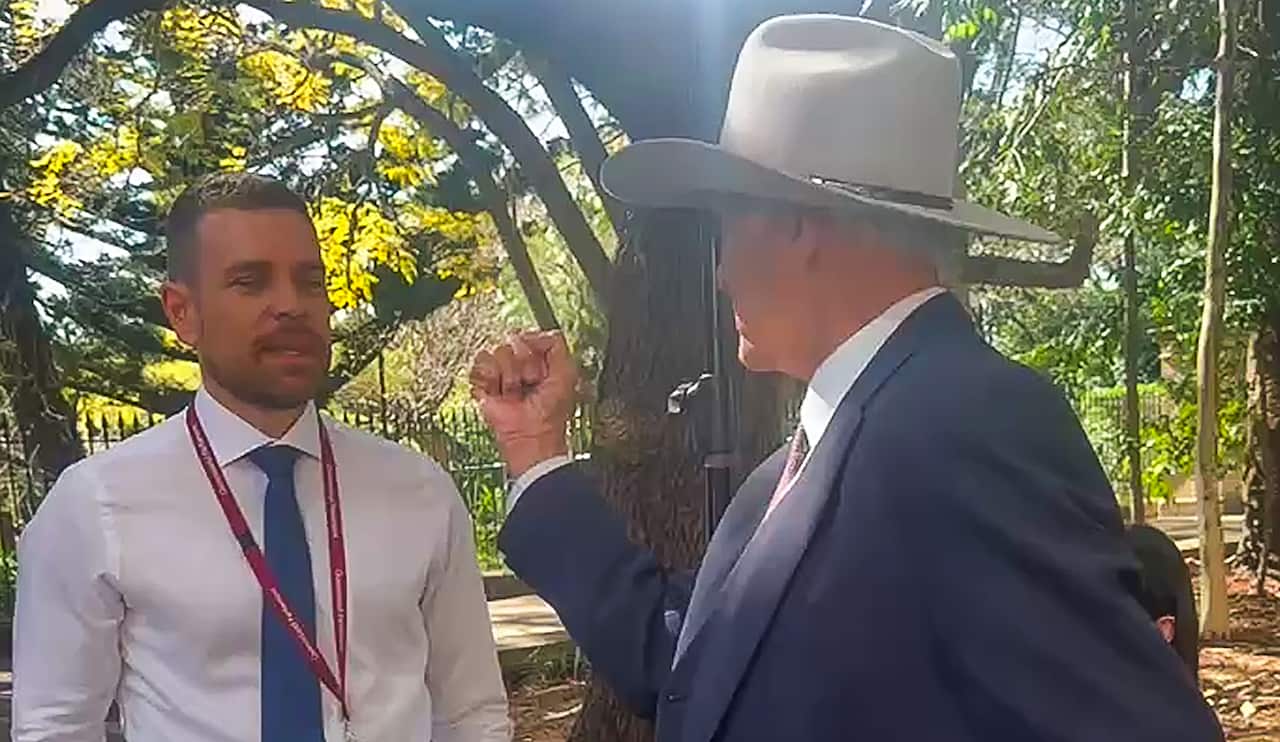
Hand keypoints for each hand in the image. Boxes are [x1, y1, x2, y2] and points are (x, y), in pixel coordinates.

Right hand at [470, 331, 578, 476]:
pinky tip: (499, 393)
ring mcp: (499, 374)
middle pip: (513, 342)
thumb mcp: (566, 372)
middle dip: (525, 365)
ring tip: (514, 392)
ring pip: (496, 352)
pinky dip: (490, 380)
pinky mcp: (482, 385)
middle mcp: (518, 365)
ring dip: (508, 376)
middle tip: (529, 384)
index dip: (535, 349)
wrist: (532, 435)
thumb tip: (530, 334)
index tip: (541, 369)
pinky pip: (479, 366)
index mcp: (537, 360)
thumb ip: (556, 345)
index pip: (529, 336)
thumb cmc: (551, 412)